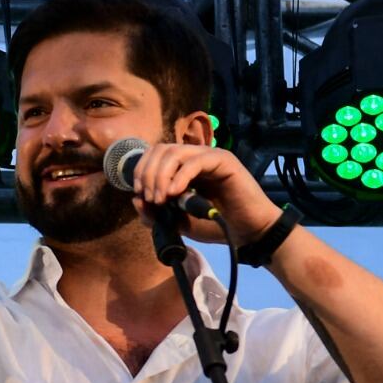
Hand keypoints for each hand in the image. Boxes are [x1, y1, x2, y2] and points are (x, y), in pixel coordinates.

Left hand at [129, 143, 282, 245]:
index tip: (139, 194)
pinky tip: (174, 193)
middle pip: (160, 150)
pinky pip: (195, 161)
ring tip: (161, 199)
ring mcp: (209, 156)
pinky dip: (180, 176)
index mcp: (181, 167)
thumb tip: (135, 199)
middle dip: (148, 173)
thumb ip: (155, 213)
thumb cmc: (215, 225)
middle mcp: (194, 157)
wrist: (248, 232)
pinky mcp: (224, 160)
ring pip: (174, 152)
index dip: (141, 171)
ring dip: (160, 176)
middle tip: (150, 198)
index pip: (153, 155)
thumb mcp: (177, 222)